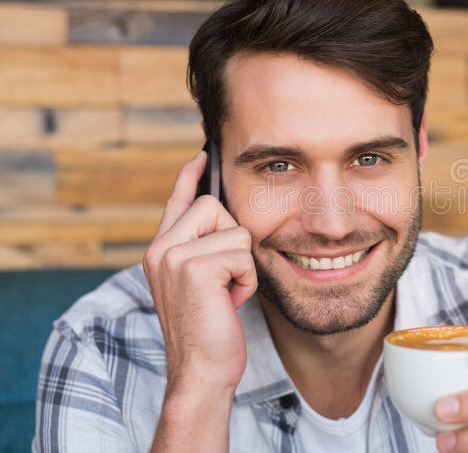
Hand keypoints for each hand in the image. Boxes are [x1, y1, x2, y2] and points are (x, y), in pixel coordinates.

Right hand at [143, 151, 257, 394]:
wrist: (202, 371)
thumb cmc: (209, 330)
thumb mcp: (201, 283)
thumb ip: (203, 249)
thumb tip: (224, 215)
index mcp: (161, 250)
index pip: (177, 200)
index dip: (190, 176)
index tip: (202, 155)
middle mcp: (160, 248)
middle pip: (214, 206)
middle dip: (233, 241)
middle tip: (224, 280)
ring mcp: (173, 255)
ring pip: (235, 231)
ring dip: (242, 266)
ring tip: (225, 294)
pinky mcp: (194, 267)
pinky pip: (242, 253)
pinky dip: (246, 281)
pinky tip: (229, 302)